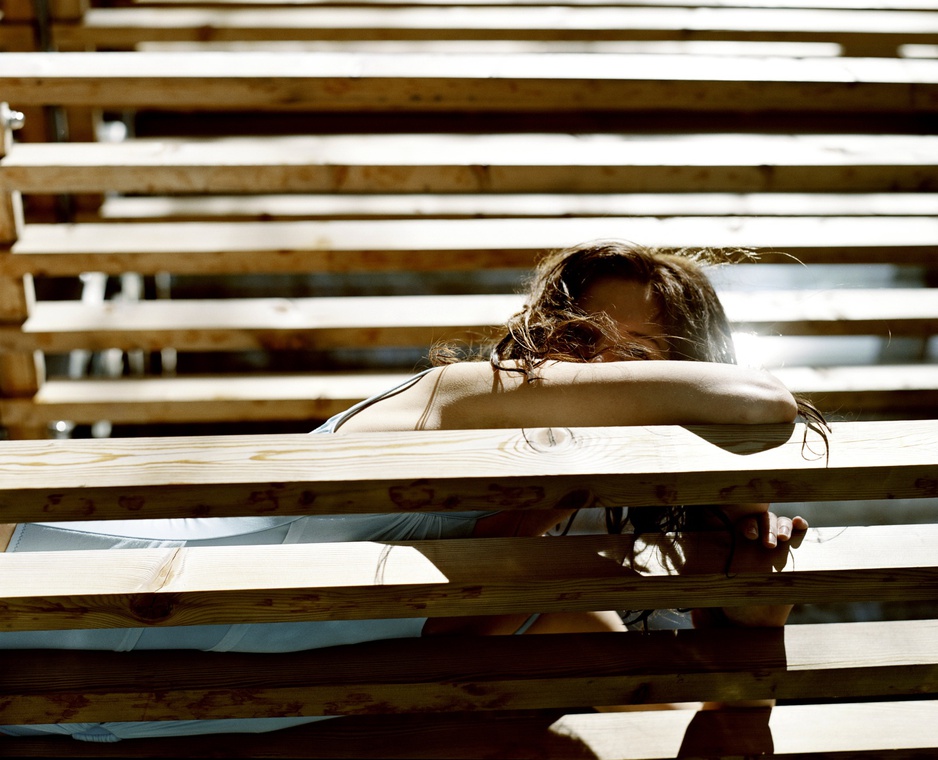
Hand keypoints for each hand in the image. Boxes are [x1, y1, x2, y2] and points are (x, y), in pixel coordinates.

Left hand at [702, 504, 808, 628]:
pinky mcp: (793, 552)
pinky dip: (799, 525)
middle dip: (766, 527)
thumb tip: (695, 601)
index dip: (746, 524)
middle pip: (762, 520)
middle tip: (768, 543)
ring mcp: (775, 543)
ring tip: (783, 538)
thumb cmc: (732, 600)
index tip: (748, 535)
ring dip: (782, 525)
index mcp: (734, 541)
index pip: (740, 522)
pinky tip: (800, 524)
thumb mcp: (718, 588)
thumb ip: (707, 583)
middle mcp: (754, 538)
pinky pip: (797, 532)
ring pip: (779, 523)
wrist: (755, 620)